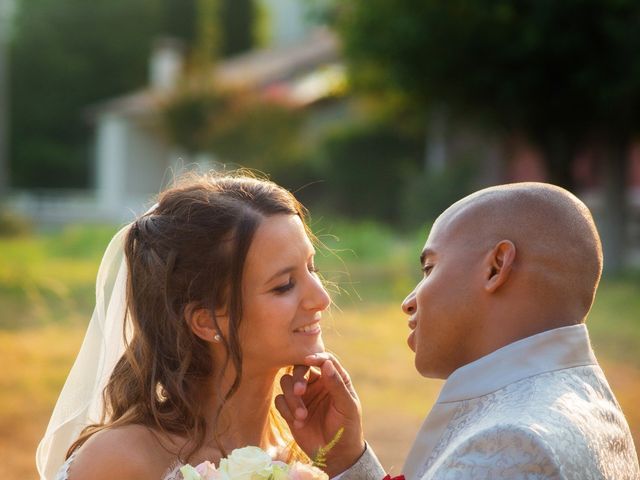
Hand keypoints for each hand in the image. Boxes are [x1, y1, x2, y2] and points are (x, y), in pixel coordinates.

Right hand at [275, 353, 364, 476]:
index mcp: (334, 378)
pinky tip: (298, 423)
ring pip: (286, 382)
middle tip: (300, 391)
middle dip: (298, 378)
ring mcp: (303, 395)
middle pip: (300, 368)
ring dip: (292, 398)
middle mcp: (316, 383)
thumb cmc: (347, 427)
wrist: (336, 454)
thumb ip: (337, 384)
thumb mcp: (347, 406)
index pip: (323, 359)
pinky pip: (280, 400)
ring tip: (302, 416)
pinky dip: (286, 410)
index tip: (307, 361)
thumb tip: (326, 362)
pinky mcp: (291, 409)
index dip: (315, 357)